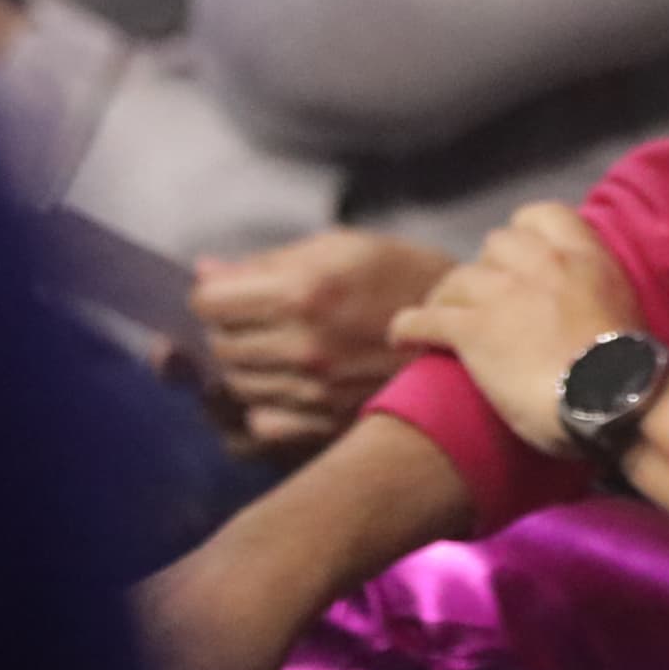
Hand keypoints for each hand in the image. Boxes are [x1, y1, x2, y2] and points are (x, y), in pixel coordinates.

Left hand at [195, 230, 455, 449]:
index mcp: (303, 292)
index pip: (208, 302)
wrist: (461, 328)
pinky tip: (287, 383)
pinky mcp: (326, 422)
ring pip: (236, 384)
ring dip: (245, 365)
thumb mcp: (340, 247)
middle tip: (257, 318)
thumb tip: (207, 272)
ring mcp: (315, 390)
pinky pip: (259, 423)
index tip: (227, 292)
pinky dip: (263, 404)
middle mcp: (304, 345)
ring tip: (277, 347)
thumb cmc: (400, 275)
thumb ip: (268, 262)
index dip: (213, 293)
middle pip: (219, 344)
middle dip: (229, 328)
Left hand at [384, 203, 643, 458]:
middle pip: (494, 244)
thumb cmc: (630, 369)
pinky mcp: (472, 330)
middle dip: (487, 268)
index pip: (542, 215)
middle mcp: (540, 263)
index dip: (524, 233)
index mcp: (584, 255)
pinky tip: (402, 338)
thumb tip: (595, 312)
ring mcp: (503, 294)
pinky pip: (425, 319)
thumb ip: (601, 294)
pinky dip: (409, 327)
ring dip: (448, 298)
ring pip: (456, 279)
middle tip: (486, 298)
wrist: (614, 397)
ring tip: (441, 317)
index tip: (522, 257)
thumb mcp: (627, 311)